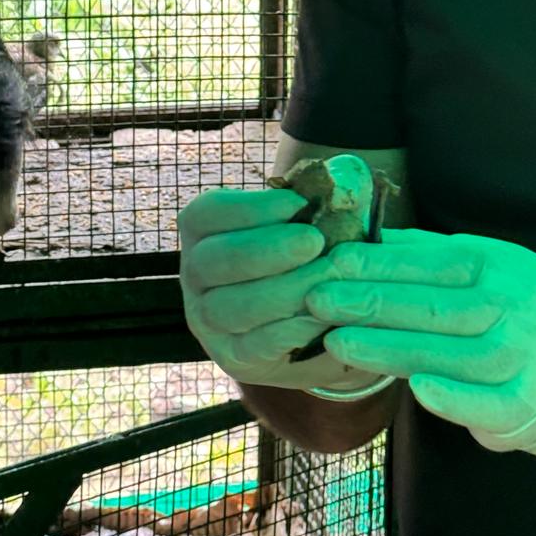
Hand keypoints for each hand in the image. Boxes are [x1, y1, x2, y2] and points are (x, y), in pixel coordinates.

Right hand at [177, 157, 385, 393]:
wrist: (316, 317)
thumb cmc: (309, 252)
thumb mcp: (314, 216)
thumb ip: (324, 192)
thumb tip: (341, 178)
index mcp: (204, 230)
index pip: (209, 213)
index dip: (251, 208)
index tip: (298, 202)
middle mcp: (195, 275)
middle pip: (214, 261)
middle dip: (266, 250)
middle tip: (315, 241)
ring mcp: (209, 320)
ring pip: (231, 307)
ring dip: (283, 290)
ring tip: (328, 276)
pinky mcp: (234, 357)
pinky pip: (254, 346)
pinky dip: (289, 330)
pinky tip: (322, 314)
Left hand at [302, 229, 535, 457]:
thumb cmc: (508, 323)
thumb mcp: (485, 277)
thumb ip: (434, 258)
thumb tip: (375, 236)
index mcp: (511, 266)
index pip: (440, 261)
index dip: (385, 261)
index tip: (336, 261)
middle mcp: (525, 307)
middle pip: (439, 305)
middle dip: (372, 301)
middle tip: (317, 298)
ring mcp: (530, 358)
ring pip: (450, 353)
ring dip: (388, 347)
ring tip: (337, 341)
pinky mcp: (526, 406)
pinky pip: (486, 403)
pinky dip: (452, 398)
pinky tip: (415, 388)